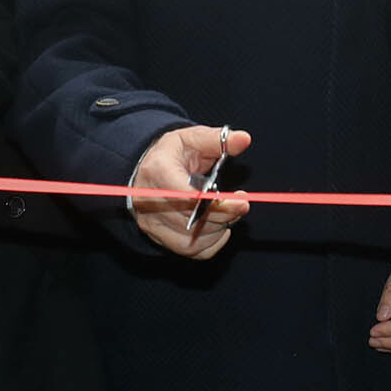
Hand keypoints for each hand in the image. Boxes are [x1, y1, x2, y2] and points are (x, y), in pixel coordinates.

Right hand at [129, 124, 251, 259]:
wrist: (147, 172)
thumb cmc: (172, 155)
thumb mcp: (193, 139)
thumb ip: (218, 140)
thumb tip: (243, 139)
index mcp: (157, 171)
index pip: (184, 195)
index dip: (214, 203)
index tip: (239, 201)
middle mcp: (148, 201)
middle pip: (191, 220)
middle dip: (224, 214)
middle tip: (241, 203)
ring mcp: (151, 223)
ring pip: (192, 239)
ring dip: (218, 228)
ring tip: (227, 211)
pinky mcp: (159, 238)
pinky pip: (191, 250)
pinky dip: (211, 243)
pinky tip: (218, 226)